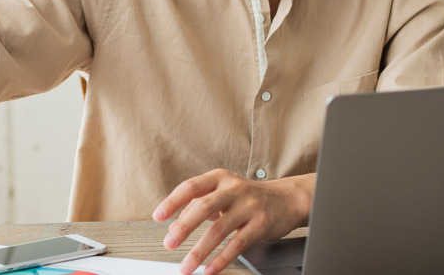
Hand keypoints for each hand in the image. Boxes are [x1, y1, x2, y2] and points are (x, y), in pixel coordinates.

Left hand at [151, 169, 314, 274]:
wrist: (286, 199)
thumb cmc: (248, 197)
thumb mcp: (222, 194)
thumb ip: (197, 206)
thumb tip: (173, 226)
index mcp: (219, 178)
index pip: (190, 187)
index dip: (172, 202)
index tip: (157, 216)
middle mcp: (233, 189)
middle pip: (203, 207)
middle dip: (183, 228)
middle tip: (169, 244)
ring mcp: (248, 206)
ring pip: (219, 229)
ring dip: (200, 251)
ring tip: (187, 265)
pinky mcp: (260, 224)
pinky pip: (237, 244)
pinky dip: (221, 259)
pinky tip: (210, 269)